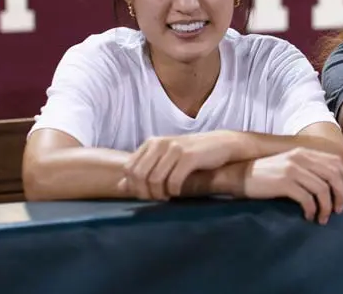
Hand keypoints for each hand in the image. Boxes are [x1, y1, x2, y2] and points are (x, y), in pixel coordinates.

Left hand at [120, 131, 236, 200]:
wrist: (222, 144)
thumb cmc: (193, 155)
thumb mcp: (165, 160)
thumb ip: (144, 171)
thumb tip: (120, 186)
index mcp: (151, 143)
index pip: (129, 169)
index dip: (134, 187)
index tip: (146, 196)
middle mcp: (160, 143)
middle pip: (139, 175)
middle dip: (145, 193)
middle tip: (157, 200)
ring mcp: (174, 148)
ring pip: (154, 180)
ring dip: (160, 194)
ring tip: (168, 197)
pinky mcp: (189, 156)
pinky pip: (173, 180)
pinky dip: (173, 191)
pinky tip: (178, 192)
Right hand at [238, 147, 342, 224]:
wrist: (239, 175)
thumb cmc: (266, 175)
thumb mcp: (290, 166)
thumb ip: (308, 169)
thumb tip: (331, 186)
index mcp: (305, 153)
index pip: (336, 163)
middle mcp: (301, 158)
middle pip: (333, 175)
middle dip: (340, 195)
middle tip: (338, 210)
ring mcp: (292, 169)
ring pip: (322, 189)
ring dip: (326, 207)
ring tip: (323, 218)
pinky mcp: (284, 182)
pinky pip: (307, 198)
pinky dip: (312, 210)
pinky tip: (308, 216)